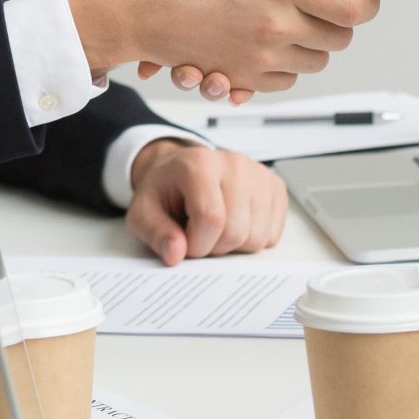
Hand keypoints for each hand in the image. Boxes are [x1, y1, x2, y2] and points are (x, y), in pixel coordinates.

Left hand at [125, 141, 288, 264]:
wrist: (180, 171)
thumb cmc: (165, 191)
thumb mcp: (143, 212)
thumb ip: (156, 233)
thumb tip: (175, 254)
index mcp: (199, 164)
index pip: (211, 219)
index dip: (196, 244)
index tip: (184, 242)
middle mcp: (234, 164)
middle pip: (236, 231)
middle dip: (214, 247)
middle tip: (198, 234)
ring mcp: (258, 175)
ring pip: (257, 237)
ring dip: (234, 245)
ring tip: (216, 228)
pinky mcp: (275, 187)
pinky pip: (272, 234)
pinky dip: (253, 239)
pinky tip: (235, 223)